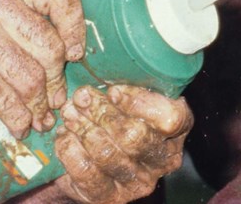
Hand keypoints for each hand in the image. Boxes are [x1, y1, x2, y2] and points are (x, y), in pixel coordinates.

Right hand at [0, 0, 85, 136]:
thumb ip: (26, 13)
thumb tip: (73, 51)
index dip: (76, 27)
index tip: (75, 54)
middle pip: (50, 48)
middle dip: (56, 82)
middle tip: (54, 100)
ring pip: (32, 79)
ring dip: (39, 107)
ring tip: (38, 118)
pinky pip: (7, 100)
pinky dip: (18, 119)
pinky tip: (18, 126)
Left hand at [49, 85, 190, 203]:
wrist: (88, 162)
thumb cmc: (113, 117)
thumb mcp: (127, 97)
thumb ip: (128, 81)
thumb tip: (106, 52)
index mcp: (176, 129)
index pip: (171, 119)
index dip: (141, 104)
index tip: (113, 90)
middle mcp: (163, 159)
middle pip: (135, 136)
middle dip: (103, 113)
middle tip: (82, 97)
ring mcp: (138, 181)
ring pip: (108, 154)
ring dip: (84, 129)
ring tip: (70, 112)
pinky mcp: (110, 197)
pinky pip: (87, 172)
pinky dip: (70, 150)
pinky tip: (65, 135)